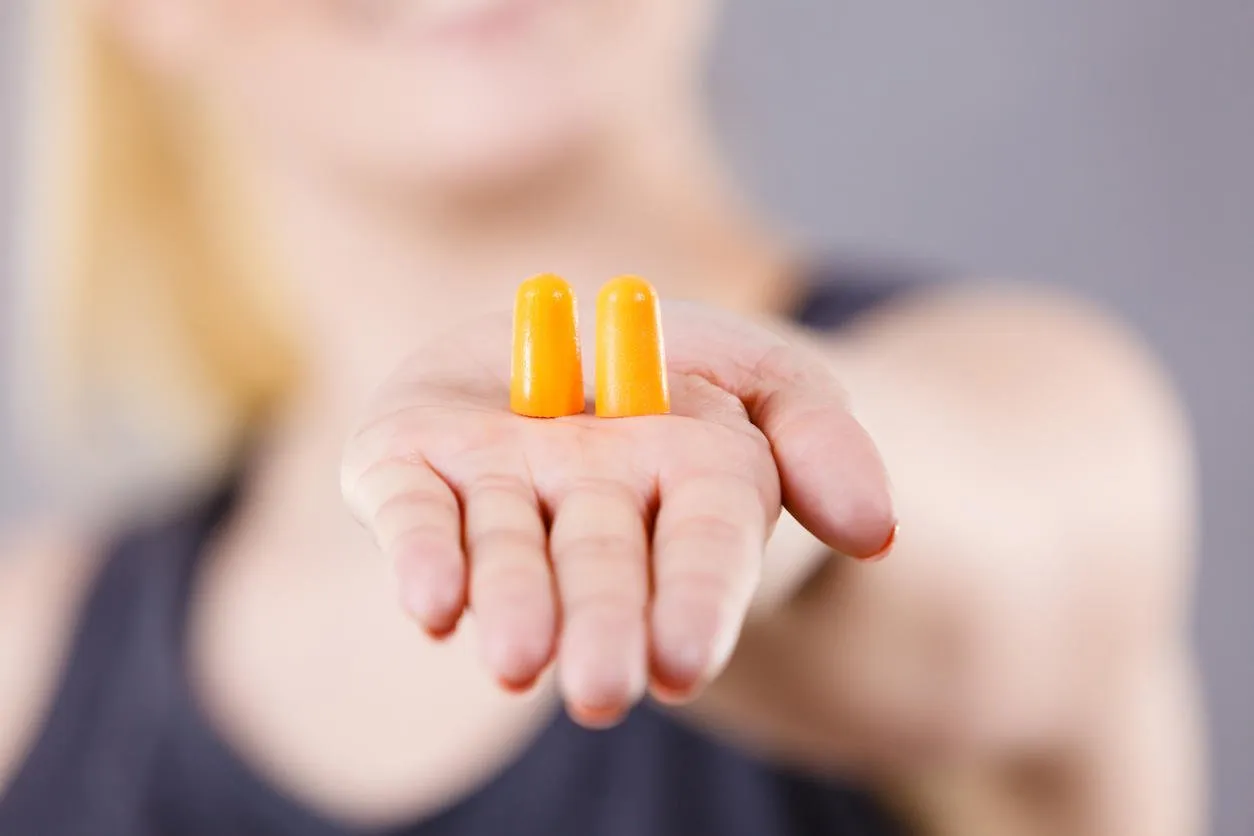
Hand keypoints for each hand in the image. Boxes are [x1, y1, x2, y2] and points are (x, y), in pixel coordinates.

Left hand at [341, 302, 894, 725]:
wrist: (557, 346)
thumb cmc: (681, 374)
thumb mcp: (773, 381)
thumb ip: (822, 440)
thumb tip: (871, 529)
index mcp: (685, 487)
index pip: (702, 552)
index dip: (696, 602)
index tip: (682, 661)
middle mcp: (591, 508)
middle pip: (601, 568)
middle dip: (603, 624)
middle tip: (602, 690)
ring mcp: (499, 491)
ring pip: (505, 553)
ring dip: (512, 604)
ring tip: (516, 660)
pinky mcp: (412, 468)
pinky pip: (415, 516)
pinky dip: (421, 557)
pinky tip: (432, 606)